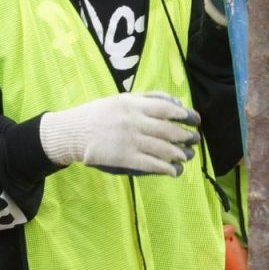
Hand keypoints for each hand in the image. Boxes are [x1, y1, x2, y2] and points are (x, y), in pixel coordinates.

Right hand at [40, 91, 200, 175]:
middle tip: (195, 140)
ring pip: (163, 148)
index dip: (184, 115)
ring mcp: (130, 140)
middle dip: (186, 136)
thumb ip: (146, 98)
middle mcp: (133, 121)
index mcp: (133, 104)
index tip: (194, 119)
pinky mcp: (124, 158)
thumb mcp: (120, 98)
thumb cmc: (97, 114)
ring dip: (180, 154)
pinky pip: (151, 164)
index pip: (166, 108)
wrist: (72, 133)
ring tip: (188, 156)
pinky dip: (166, 168)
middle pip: (168, 130)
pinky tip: (174, 171)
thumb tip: (174, 102)